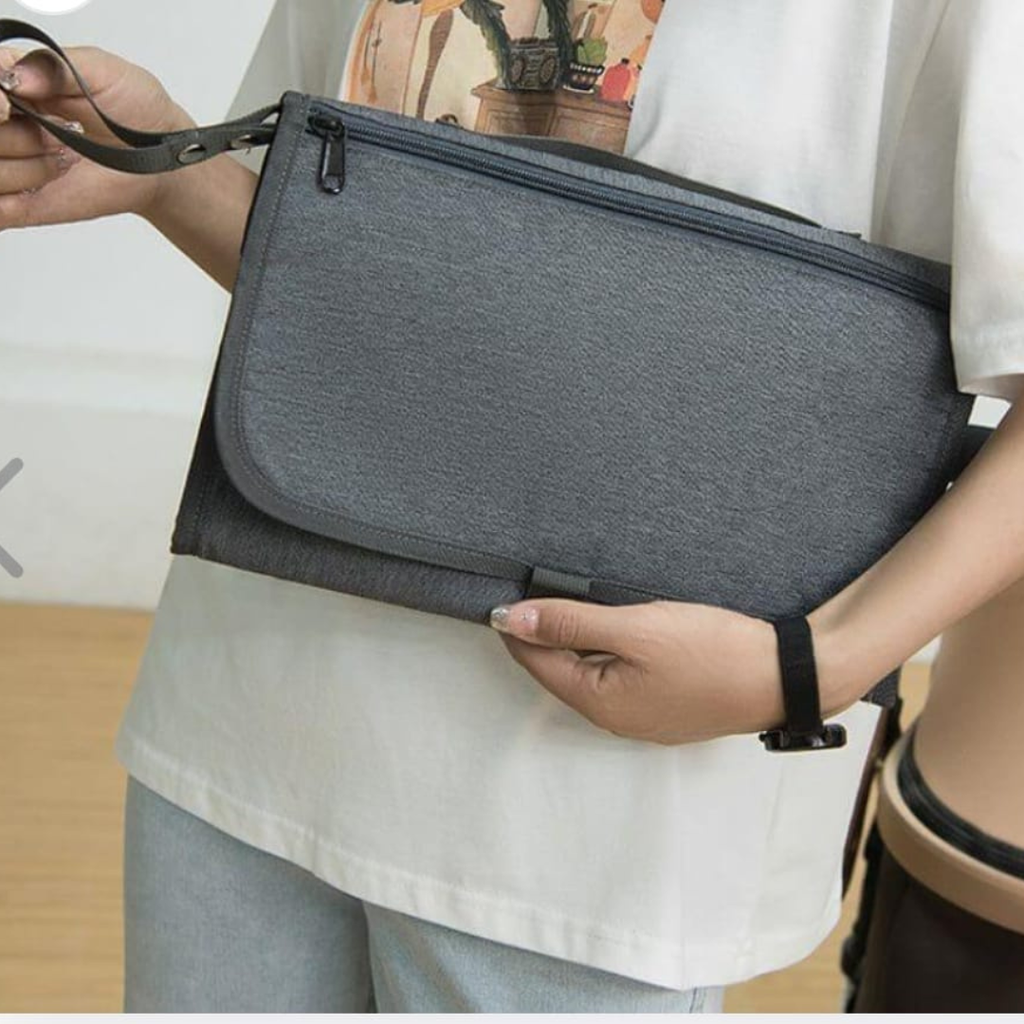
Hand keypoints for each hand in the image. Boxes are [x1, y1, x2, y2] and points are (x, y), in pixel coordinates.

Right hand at [0, 42, 191, 229]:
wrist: (163, 157)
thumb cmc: (136, 110)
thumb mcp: (102, 71)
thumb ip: (55, 65)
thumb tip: (15, 77)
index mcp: (10, 80)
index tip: (10, 104)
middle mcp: (3, 121)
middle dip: (15, 134)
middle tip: (53, 132)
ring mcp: (11, 163)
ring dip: (27, 166)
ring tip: (61, 159)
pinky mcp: (24, 203)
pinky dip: (11, 201)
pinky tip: (48, 183)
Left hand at [490, 598, 856, 744]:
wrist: (785, 675)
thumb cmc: (711, 652)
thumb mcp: (636, 628)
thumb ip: (571, 622)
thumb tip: (509, 620)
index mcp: (599, 702)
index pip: (535, 661)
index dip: (515, 626)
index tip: (504, 591)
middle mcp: (614, 718)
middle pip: (559, 670)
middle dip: (541, 633)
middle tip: (530, 588)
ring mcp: (642, 715)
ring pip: (589, 672)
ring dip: (573, 639)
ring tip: (565, 600)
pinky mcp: (665, 704)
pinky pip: (617, 676)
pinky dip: (604, 649)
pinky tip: (611, 625)